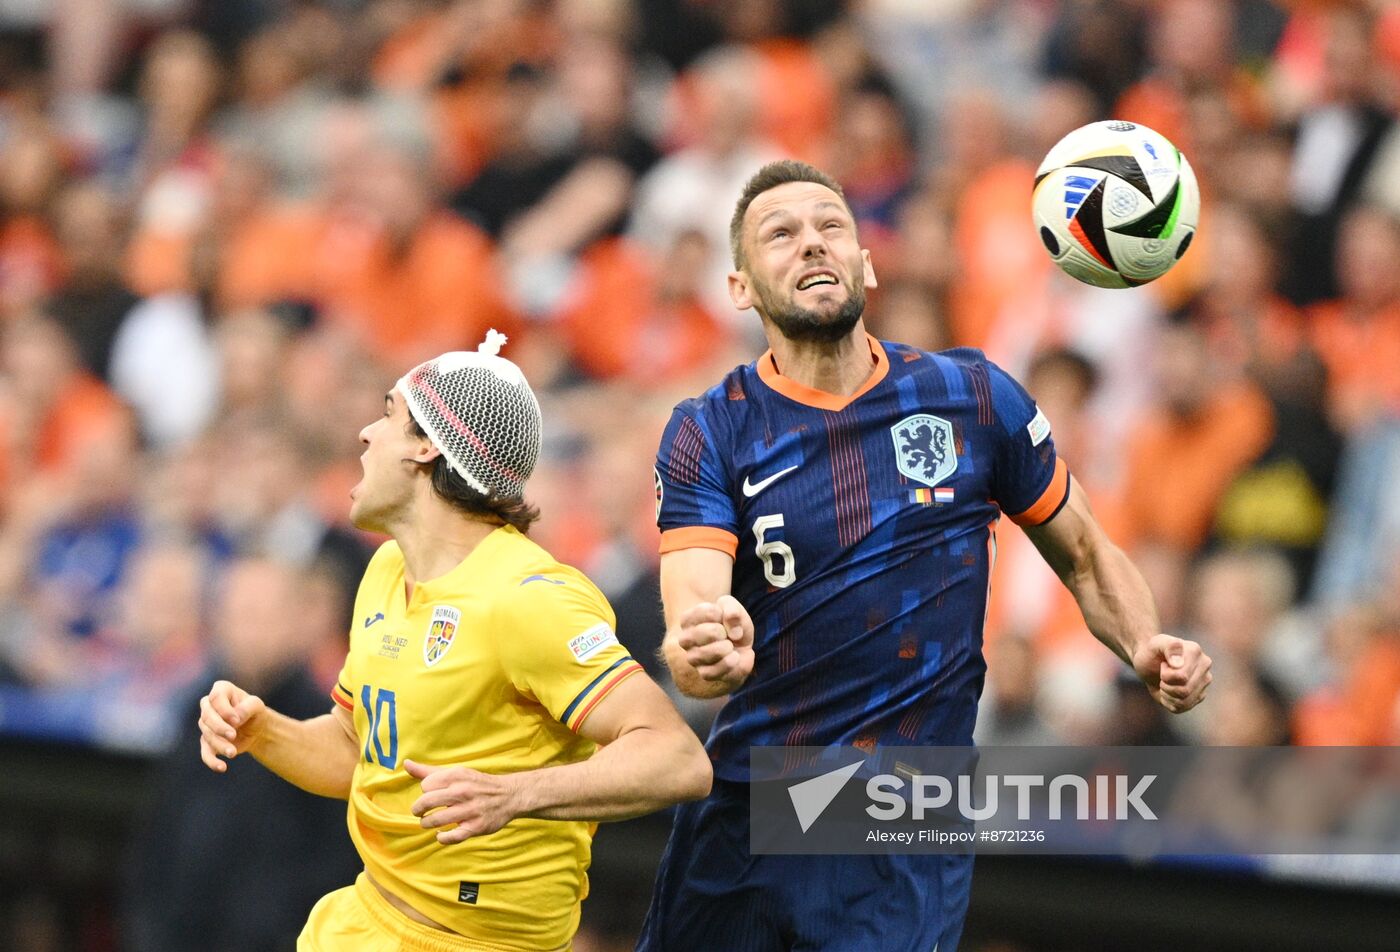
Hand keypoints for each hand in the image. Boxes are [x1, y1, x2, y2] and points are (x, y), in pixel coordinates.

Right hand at [198, 679, 266, 771]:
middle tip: (233, 735)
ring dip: (220, 745)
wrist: (257, 729)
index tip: (236, 720)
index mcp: (221, 690)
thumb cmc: (255, 712)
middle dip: (219, 728)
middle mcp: (209, 706)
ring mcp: (206, 724)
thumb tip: (235, 719)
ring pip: (207, 735)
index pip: (215, 697)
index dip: (224, 710)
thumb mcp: (257, 706)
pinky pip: (205, 752)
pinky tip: (222, 767)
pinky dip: (212, 761)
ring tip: (233, 753)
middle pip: (207, 717)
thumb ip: (247, 708)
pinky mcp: (207, 742)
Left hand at [406, 760, 522, 843]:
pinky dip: (442, 838)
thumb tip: (406, 763)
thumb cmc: (476, 784)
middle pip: (426, 802)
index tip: (432, 794)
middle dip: (418, 810)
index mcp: (456, 775)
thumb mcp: (456, 772)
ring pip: (435, 821)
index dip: (425, 792)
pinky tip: (441, 834)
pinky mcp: (475, 827)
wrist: (509, 795)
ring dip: (427, 824)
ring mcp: (469, 810)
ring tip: (429, 822)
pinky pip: (451, 837)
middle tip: (421, 812)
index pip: (425, 786)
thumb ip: (429, 771)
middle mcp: (462, 791)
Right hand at [676, 595, 753, 688]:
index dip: (721, 614)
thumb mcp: (733, 608)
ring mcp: (693, 658)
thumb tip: (735, 633)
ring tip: (730, 646)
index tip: (722, 617)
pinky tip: (734, 657)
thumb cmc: (731, 624)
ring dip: (726, 648)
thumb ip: (733, 611)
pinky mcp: (704, 673)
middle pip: (706, 633)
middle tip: (726, 634)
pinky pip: (713, 672)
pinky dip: (729, 663)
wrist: (738, 646)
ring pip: (707, 654)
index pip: (706, 612)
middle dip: (722, 632)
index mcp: (688, 620)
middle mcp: (685, 640)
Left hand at [1132, 634, 1211, 713]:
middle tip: (1162, 675)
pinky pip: (1182, 708)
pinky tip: (1168, 691)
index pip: (1182, 677)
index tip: (1163, 665)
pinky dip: (1169, 702)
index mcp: (1195, 652)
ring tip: (1165, 682)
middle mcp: (1204, 667)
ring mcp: (1204, 682)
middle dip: (1166, 685)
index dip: (1165, 675)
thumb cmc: (1152, 652)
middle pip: (1184, 691)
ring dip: (1167, 694)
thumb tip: (1178, 663)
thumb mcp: (1155, 644)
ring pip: (1184, 701)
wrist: (1149, 662)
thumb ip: (1169, 647)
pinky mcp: (1199, 696)